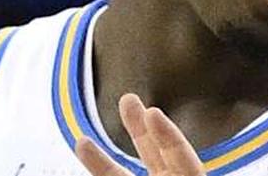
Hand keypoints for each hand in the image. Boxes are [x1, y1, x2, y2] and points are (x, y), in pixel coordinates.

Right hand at [75, 93, 206, 175]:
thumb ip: (186, 164)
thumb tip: (180, 144)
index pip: (181, 153)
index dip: (167, 134)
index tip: (152, 112)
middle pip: (155, 153)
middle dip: (139, 127)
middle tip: (127, 99)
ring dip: (101, 162)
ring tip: (81, 142)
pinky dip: (99, 169)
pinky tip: (82, 151)